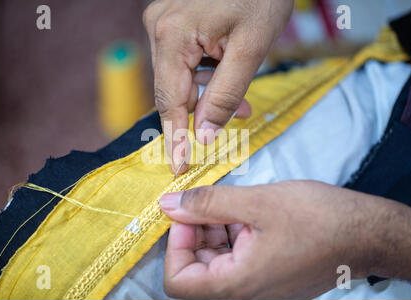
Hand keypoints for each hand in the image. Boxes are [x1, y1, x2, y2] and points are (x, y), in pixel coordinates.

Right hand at [143, 0, 292, 172]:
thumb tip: (204, 134)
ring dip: (207, 93)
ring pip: (180, 76)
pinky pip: (183, 59)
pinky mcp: (173, 20)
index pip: (170, 101)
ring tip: (241, 103)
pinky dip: (205, 73)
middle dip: (201, 112)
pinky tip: (227, 74)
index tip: (178, 168)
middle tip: (235, 123)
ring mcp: (163, 21)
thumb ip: (225, 96)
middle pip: (173, 89)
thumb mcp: (251, 50)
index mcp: (172, 36)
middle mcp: (159, 28)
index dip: (175, 139)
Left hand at [159, 181, 410, 298]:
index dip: (175, 245)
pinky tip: (248, 214)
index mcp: (237, 285)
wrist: (367, 233)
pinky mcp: (270, 279)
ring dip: (217, 231)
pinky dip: (234, 236)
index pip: (177, 282)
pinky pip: (238, 261)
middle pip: (197, 270)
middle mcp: (246, 296)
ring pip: (217, 262)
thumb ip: (207, 204)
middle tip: (214, 203)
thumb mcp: (256, 203)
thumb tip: (167, 205)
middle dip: (197, 232)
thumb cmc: (318, 219)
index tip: (188, 214)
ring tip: (236, 206)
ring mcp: (259, 289)